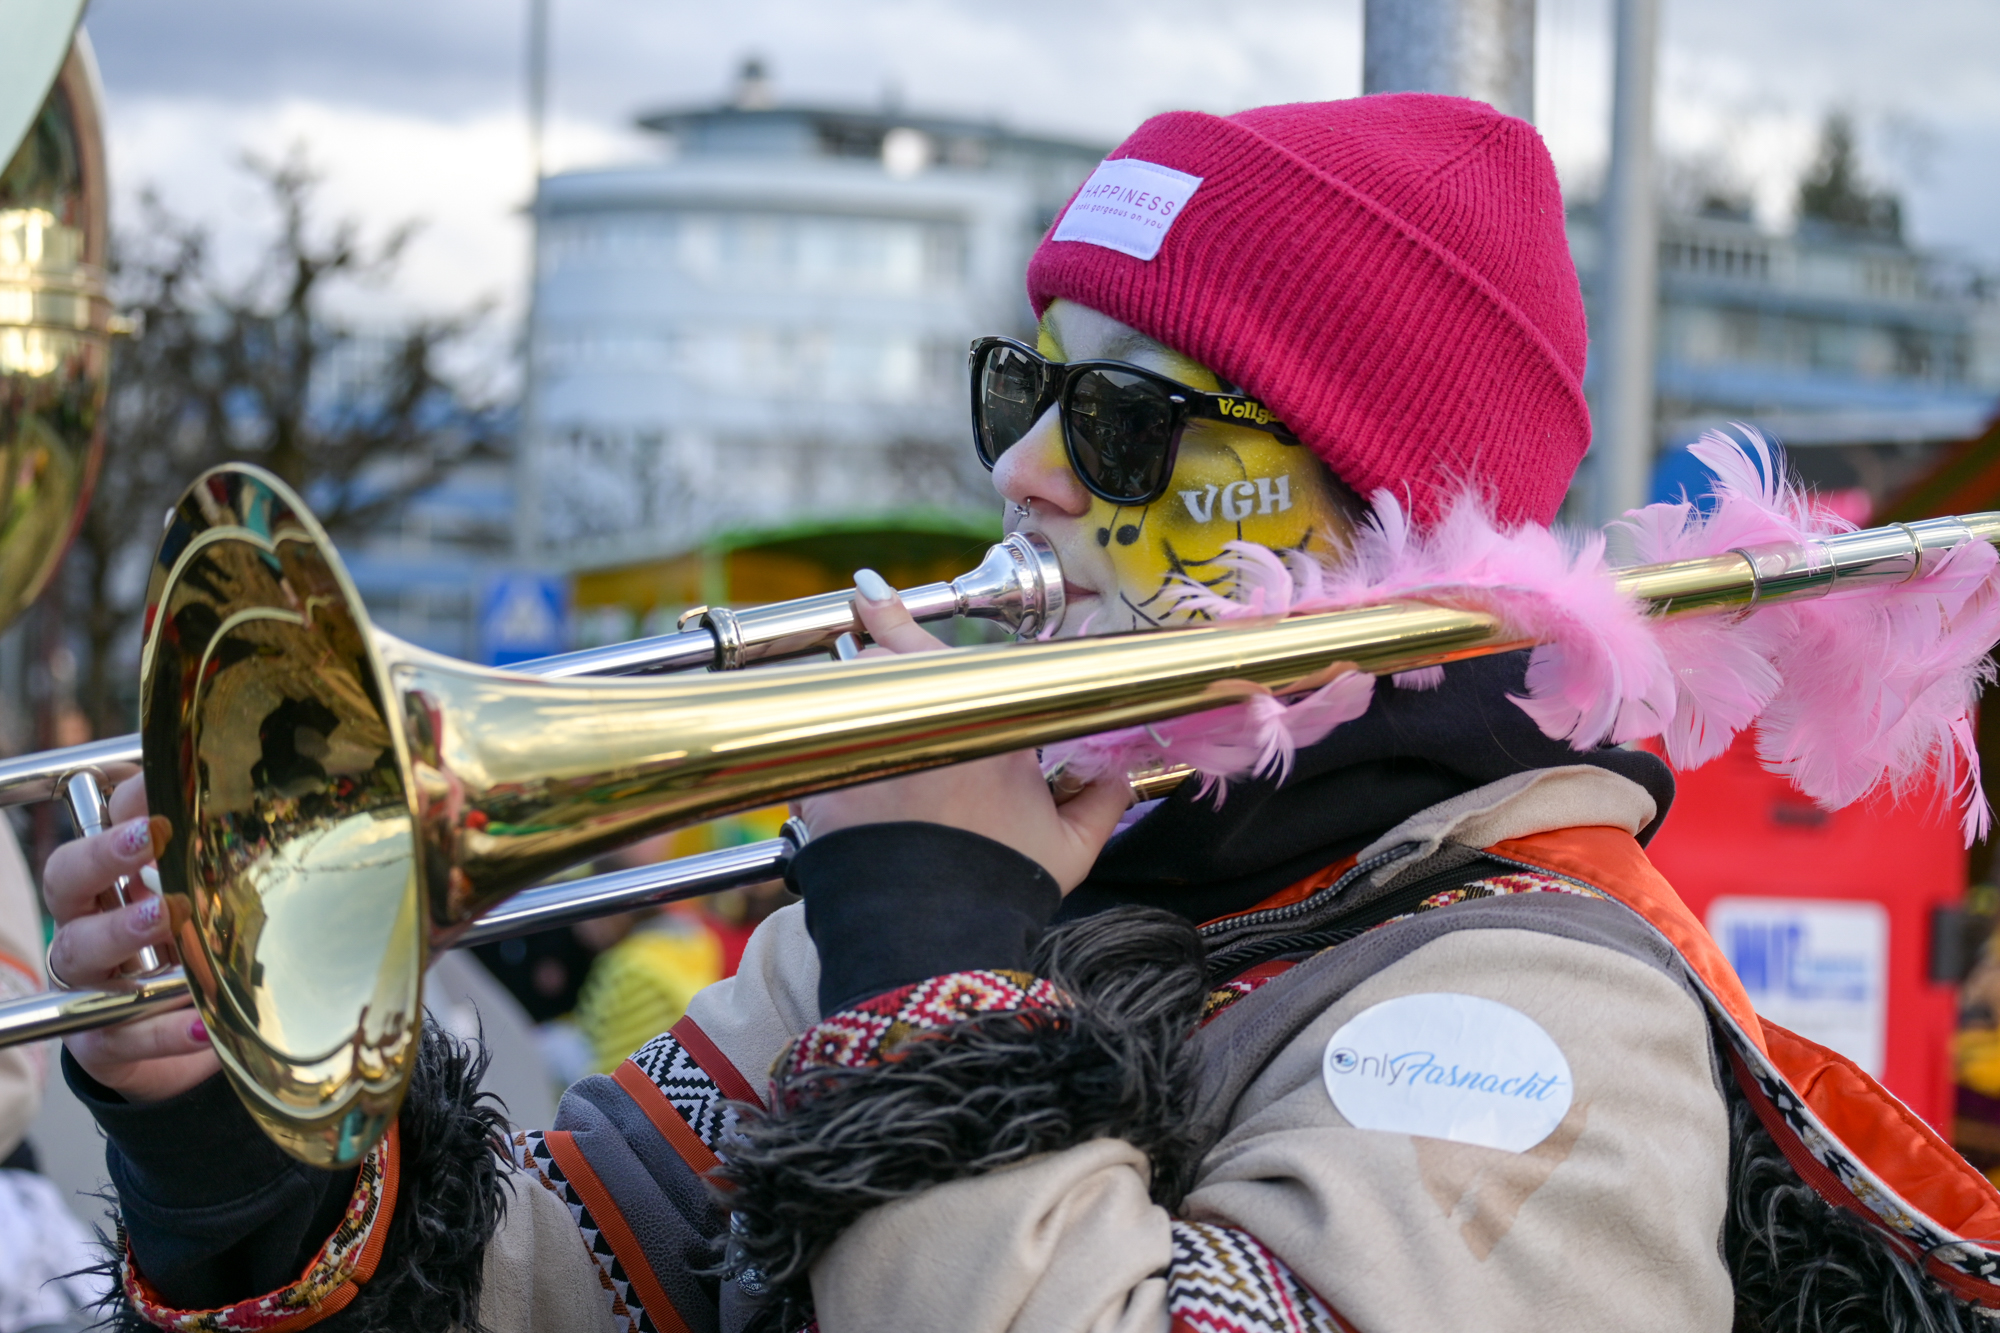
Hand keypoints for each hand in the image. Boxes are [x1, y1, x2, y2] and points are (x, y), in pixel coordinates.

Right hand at [43, 774, 217, 1101]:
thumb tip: (224, 804)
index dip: (120, 815)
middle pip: (66, 880)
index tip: (161, 803)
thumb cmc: (192, 952)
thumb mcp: (203, 904)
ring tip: (166, 915)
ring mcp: (87, 984)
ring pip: (81, 950)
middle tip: (151, 838)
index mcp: (106, 889)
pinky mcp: (102, 1040)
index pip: (96, 836)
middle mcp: (85, 928)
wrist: (188, 1035)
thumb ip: (205, 860)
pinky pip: (122, 1034)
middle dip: (104, 855)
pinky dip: (161, 1029)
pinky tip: (198, 1021)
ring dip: (122, 929)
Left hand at [794, 573, 1130, 892]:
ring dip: (847, 708)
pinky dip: (817, 760)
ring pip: (839, 702)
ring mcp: (863, 751)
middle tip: (871, 663)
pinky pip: (809, 755)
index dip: (890, 617)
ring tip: (855, 724)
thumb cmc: (999, 887)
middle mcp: (916, 722)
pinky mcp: (822, 788)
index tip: (870, 592)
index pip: (925, 648)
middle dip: (871, 665)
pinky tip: (828, 773)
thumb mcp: (1069, 847)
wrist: (934, 933)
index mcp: (981, 722)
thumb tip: (1122, 779)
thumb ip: (1103, 802)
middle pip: (874, 665)